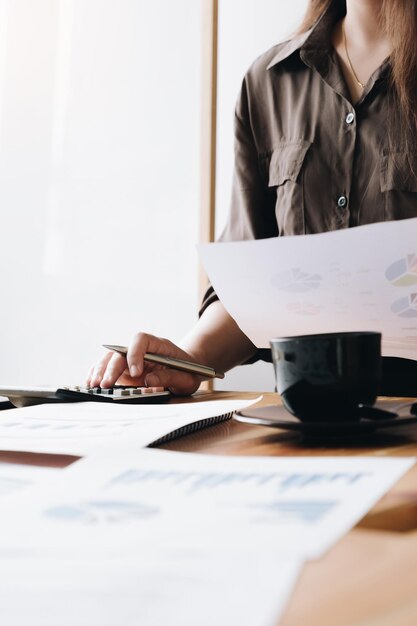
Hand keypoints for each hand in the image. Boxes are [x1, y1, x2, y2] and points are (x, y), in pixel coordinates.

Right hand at [86, 333, 202, 395]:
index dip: (135, 353)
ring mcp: (130, 359)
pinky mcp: (124, 371)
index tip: (136, 372)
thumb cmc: (188, 372)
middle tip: (106, 384)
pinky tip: (91, 383)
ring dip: (101, 371)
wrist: (187, 372)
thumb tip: (148, 380)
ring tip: (94, 385)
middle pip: (121, 351)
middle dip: (112, 368)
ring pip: (110, 359)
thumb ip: (171, 377)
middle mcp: (141, 350)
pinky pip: (108, 368)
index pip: (141, 340)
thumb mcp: (186, 378)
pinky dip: (98, 374)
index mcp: (158, 345)